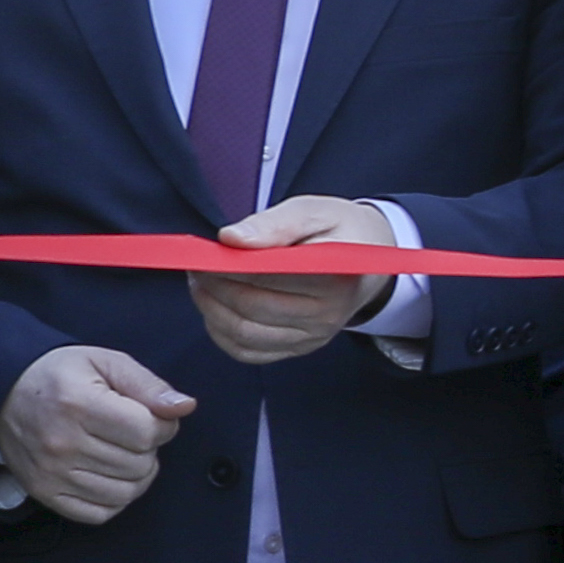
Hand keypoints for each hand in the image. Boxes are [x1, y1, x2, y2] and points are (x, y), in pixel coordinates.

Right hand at [0, 341, 194, 523]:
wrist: (3, 391)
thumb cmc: (60, 375)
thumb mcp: (105, 363)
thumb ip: (149, 385)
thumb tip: (185, 407)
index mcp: (78, 405)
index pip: (146, 433)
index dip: (162, 425)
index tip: (151, 416)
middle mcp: (61, 443)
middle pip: (138, 464)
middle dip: (148, 449)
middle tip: (132, 433)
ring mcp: (50, 473)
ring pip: (124, 493)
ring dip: (136, 475)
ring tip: (123, 453)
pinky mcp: (44, 493)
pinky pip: (99, 513)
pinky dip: (115, 499)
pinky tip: (110, 476)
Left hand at [189, 194, 399, 366]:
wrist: (368, 259)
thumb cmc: (338, 230)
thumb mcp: (313, 211)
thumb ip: (273, 223)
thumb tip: (231, 239)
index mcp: (335, 277)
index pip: (268, 276)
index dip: (229, 267)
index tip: (203, 254)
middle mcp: (327, 315)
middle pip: (252, 307)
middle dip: (214, 287)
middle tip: (195, 266)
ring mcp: (313, 337)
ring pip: (245, 333)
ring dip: (212, 310)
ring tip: (200, 284)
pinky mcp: (299, 348)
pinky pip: (249, 352)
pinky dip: (222, 334)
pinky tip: (215, 310)